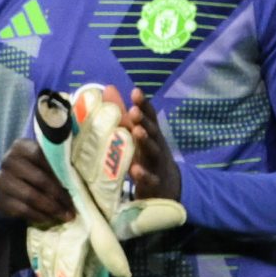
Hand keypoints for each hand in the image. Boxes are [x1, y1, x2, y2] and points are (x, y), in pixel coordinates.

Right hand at [0, 137, 74, 225]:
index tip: (74, 182)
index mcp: (20, 147)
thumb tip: (83, 166)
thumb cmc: (30, 170)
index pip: (41, 155)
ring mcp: (2, 182)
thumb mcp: (39, 158)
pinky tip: (51, 219)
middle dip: (59, 194)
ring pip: (31, 197)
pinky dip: (40, 216)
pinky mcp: (2, 200)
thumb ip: (55, 157)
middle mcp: (8, 162)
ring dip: (52, 208)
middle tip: (73, 206)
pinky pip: (24, 210)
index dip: (57, 169)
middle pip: (38, 178)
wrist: (4, 186)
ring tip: (66, 216)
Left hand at [124, 88, 181, 203]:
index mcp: (151, 134)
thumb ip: (122, 114)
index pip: (149, 117)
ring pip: (152, 152)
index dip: (144, 105)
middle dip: (143, 120)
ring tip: (137, 131)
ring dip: (145, 141)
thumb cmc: (146, 157)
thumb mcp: (136, 136)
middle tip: (134, 110)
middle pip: (151, 131)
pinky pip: (149, 179)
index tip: (136, 92)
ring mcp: (156, 165)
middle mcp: (155, 146)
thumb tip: (108, 88)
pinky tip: (135, 169)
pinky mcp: (154, 184)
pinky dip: (143, 174)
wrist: (167, 188)